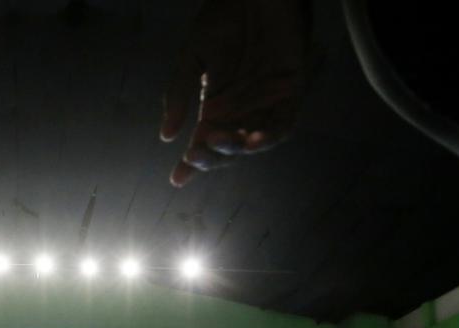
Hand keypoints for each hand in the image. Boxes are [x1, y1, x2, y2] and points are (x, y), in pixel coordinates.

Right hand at [160, 0, 309, 186]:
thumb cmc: (223, 17)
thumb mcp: (192, 58)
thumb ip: (178, 94)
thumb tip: (166, 136)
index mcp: (218, 103)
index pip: (205, 140)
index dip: (193, 162)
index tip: (177, 179)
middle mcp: (244, 107)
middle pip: (229, 147)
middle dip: (212, 156)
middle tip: (194, 154)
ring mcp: (268, 100)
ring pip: (254, 140)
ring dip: (236, 147)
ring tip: (217, 142)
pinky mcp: (292, 89)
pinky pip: (283, 123)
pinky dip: (268, 136)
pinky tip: (251, 140)